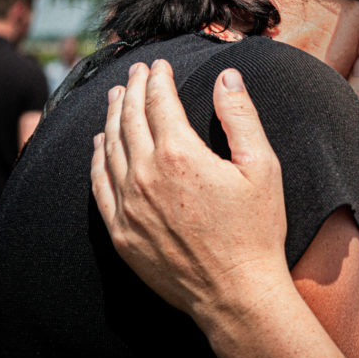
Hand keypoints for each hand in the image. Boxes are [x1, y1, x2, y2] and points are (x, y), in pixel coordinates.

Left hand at [91, 59, 288, 327]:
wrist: (235, 293)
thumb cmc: (256, 230)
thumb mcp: (261, 166)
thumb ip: (240, 116)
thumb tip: (226, 76)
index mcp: (180, 154)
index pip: (159, 102)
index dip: (158, 78)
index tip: (159, 64)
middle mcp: (145, 175)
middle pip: (131, 119)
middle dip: (133, 90)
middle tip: (136, 73)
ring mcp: (128, 205)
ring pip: (110, 147)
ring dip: (112, 117)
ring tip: (116, 98)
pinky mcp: (120, 232)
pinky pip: (99, 184)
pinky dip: (97, 158)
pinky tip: (99, 144)